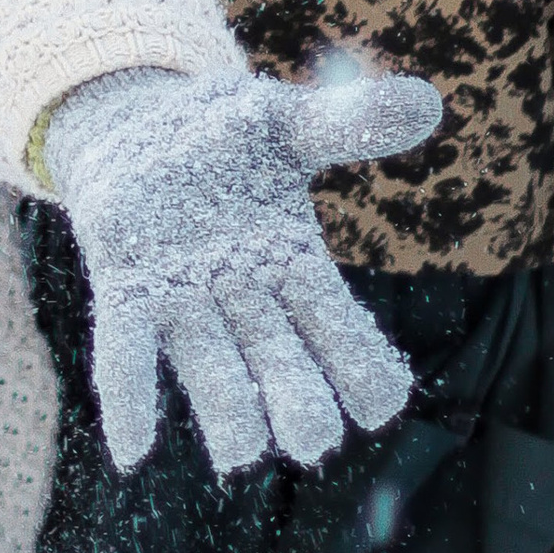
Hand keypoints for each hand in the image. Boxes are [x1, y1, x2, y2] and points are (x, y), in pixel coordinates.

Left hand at [41, 60, 442, 479]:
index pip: (342, 333)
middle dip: (299, 404)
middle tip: (312, 437)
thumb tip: (427, 100)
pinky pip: (127, 354)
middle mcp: (246, 300)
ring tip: (239, 452)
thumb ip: (348, 121)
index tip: (380, 402)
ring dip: (227, 414)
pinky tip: (132, 451)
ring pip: (213, 375)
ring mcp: (184, 303)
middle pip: (283, 368)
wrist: (135, 125)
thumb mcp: (287, 122)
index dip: (362, 371)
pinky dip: (130, 400)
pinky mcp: (125, 292)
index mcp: (296, 267)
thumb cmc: (223, 135)